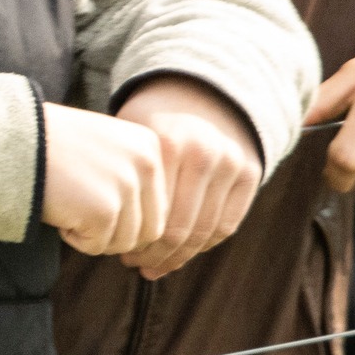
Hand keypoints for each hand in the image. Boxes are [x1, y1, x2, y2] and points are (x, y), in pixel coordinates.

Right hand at [39, 102, 166, 256]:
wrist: (14, 139)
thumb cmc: (54, 145)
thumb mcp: (107, 147)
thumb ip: (134, 177)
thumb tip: (152, 234)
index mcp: (151, 147)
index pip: (159, 206)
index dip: (126, 217)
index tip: (96, 204)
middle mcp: (146, 165)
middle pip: (148, 230)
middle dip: (115, 232)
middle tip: (81, 212)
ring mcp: (126, 187)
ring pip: (125, 243)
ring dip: (95, 236)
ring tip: (69, 205)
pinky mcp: (104, 211)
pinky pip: (98, 246)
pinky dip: (75, 238)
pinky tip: (60, 210)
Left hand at [114, 75, 262, 278]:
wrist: (201, 88)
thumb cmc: (153, 118)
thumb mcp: (129, 132)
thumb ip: (122, 172)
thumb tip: (104, 230)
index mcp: (164, 144)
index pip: (152, 214)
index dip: (136, 242)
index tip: (122, 255)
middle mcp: (201, 154)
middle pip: (179, 230)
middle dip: (156, 256)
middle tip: (137, 266)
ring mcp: (229, 163)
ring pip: (205, 233)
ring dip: (180, 258)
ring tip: (157, 266)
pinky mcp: (250, 172)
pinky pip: (227, 225)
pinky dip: (205, 245)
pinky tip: (184, 252)